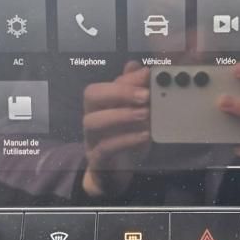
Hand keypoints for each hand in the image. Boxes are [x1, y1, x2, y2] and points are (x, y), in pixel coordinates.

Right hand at [81, 62, 150, 196]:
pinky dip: (126, 140)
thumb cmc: (123, 138)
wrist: (113, 174)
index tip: (148, 75)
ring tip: (146, 114)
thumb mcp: (132, 113)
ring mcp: (91, 139)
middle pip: (91, 95)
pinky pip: (105, 148)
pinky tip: (144, 136)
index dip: (126, 78)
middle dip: (119, 92)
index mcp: (99, 103)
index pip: (106, 82)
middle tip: (145, 95)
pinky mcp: (97, 159)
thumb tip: (138, 65)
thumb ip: (134, 91)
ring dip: (121, 115)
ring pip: (93, 121)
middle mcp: (91, 117)